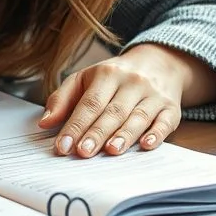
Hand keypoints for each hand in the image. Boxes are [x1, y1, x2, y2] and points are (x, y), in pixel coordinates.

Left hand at [38, 45, 197, 157]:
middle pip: (112, 111)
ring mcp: (153, 95)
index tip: (63, 145)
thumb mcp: (85, 79)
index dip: (76, 125)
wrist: (158, 63)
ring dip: (124, 135)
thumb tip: (44, 122)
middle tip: (83, 152)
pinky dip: (157, 133)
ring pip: (138, 117)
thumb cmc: (114, 77)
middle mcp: (132, 82)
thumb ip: (63, 99)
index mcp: (107, 74)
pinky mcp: (171, 108)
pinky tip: (147, 144)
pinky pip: (165, 121)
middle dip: (97, 133)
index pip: (89, 103)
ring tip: (111, 151)